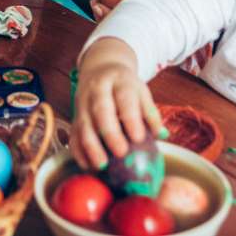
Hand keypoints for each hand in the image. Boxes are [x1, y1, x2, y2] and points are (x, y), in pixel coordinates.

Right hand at [71, 49, 163, 170]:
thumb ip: (150, 113)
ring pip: (83, 123)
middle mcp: (97, 89)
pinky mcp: (74, 116)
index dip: (131, 118)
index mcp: (119, 81)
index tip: (138, 138)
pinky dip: (78, 151)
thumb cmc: (124, 87)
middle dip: (109, 132)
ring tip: (101, 165)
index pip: (125, 98)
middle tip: (121, 153)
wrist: (99, 69)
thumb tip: (162, 135)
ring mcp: (82, 102)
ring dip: (91, 146)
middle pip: (101, 110)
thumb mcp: (140, 92)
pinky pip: (73, 134)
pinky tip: (87, 165)